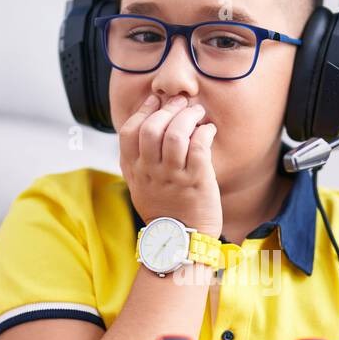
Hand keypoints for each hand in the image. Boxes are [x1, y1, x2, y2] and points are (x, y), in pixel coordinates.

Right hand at [120, 93, 221, 235]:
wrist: (181, 240)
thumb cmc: (164, 209)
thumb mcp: (140, 185)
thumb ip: (138, 159)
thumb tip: (148, 123)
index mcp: (135, 170)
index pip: (130, 131)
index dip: (143, 110)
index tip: (156, 100)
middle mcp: (152, 172)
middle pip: (152, 128)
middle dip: (169, 108)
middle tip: (182, 103)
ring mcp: (174, 177)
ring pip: (176, 134)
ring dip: (188, 117)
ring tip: (197, 113)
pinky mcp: (197, 181)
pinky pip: (199, 147)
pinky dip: (205, 132)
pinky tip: (208, 130)